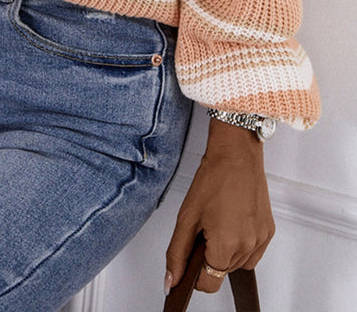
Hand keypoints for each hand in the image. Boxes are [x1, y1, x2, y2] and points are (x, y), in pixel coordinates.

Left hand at [164, 119, 274, 294]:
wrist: (236, 155)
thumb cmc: (213, 179)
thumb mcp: (186, 217)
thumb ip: (177, 253)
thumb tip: (170, 281)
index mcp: (226, 245)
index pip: (209, 283)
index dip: (195, 273)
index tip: (191, 256)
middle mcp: (248, 246)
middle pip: (223, 272)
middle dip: (210, 256)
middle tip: (204, 227)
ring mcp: (261, 240)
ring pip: (238, 264)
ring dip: (225, 251)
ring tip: (218, 222)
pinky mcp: (269, 232)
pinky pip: (252, 253)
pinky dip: (240, 245)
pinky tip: (232, 223)